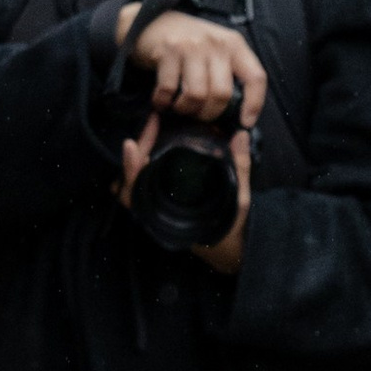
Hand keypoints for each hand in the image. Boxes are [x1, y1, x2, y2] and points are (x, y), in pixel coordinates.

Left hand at [116, 116, 252, 271]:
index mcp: (168, 214)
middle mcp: (155, 211)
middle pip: (131, 180)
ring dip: (138, 157)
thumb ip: (238, 166)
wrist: (227, 247)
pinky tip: (153, 146)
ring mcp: (153, 207)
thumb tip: (240, 134)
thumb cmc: (228, 226)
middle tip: (153, 122)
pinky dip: (141, 165)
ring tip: (151, 131)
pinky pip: (141, 183)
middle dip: (138, 150)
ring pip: (132, 181)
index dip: (131, 167)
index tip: (130, 144)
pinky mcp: (157, 202)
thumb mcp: (237, 199)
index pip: (137, 189)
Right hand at [118, 0, 268, 130]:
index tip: (245, 122)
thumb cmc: (191, 44)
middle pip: (222, 94)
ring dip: (187, 109)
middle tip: (200, 116)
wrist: (155, 21)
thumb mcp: (218, 51)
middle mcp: (216, 44)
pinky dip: (164, 102)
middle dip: (210, 114)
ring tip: (181, 108)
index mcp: (235, 45)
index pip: (255, 77)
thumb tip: (238, 115)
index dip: (254, 104)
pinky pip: (169, 89)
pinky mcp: (168, 50)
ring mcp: (192, 46)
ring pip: (197, 95)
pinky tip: (163, 101)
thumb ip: (229, 74)